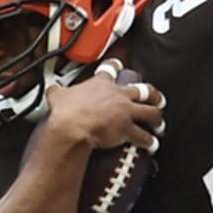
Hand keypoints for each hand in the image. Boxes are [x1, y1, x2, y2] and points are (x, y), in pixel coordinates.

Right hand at [45, 61, 165, 152]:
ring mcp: (125, 112)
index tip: (120, 66)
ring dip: (158, 120)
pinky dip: (151, 143)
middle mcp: (118, 96)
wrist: (72, 128)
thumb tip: (53, 90)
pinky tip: (153, 146)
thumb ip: (59, 91)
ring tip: (160, 125)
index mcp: (101, 84)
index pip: (111, 69)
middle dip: (153, 95)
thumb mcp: (58, 96)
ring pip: (151, 113)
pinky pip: (145, 137)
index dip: (116, 66)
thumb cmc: (66, 112)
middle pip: (144, 90)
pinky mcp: (128, 130)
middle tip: (156, 99)